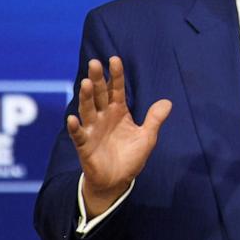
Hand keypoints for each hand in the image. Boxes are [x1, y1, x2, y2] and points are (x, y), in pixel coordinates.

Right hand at [67, 57, 171, 217]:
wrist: (118, 180)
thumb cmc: (130, 156)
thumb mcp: (147, 136)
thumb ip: (155, 119)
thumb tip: (168, 102)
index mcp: (118, 112)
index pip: (116, 89)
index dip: (116, 75)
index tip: (114, 59)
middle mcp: (103, 117)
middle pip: (100, 95)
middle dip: (97, 79)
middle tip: (94, 63)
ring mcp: (93, 130)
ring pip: (87, 110)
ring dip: (86, 97)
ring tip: (86, 83)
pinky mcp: (85, 146)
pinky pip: (79, 135)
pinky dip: (75, 127)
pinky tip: (72, 119)